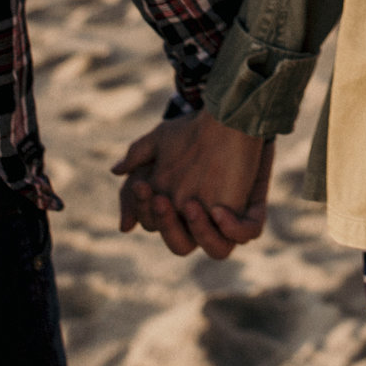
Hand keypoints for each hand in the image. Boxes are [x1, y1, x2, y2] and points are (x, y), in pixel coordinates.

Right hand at [112, 112, 272, 259]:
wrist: (225, 115)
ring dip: (202, 233)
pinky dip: (235, 229)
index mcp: (175, 214)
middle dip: (167, 225)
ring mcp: (226, 219)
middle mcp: (200, 222)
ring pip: (218, 250)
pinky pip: (248, 232)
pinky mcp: (250, 209)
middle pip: (180, 245)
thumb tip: (116, 176)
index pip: (154, 225)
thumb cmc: (190, 131)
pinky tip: (219, 210)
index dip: (145, 209)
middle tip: (161, 198)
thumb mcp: (158, 142)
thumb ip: (136, 160)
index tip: (142, 185)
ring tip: (191, 206)